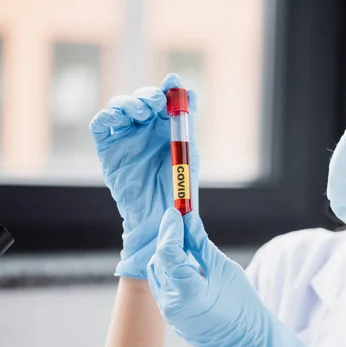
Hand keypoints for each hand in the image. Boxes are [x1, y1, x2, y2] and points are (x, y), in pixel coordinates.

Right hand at [89, 74, 198, 278]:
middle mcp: (143, 128)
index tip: (173, 81)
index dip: (167, 87)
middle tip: (157, 103)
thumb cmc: (177, 185)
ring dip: (130, 102)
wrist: (160, 213)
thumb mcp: (188, 149)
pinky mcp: (107, 149)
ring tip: (143, 111)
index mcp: (164, 127)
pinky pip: (100, 125)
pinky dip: (107, 115)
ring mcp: (124, 137)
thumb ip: (187, 120)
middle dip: (148, 95)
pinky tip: (119, 117)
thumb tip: (191, 91)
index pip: (163, 99)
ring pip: (119, 106)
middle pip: (140, 99)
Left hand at [147, 208, 314, 346]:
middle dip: (168, 237)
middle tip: (181, 219)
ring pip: (157, 271)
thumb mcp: (225, 269)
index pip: (168, 252)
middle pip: (159, 260)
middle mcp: (172, 303)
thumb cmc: (242, 306)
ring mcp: (168, 311)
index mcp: (188, 292)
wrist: (246, 342)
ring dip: (168, 252)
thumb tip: (189, 220)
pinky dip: (170, 267)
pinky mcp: (170, 314)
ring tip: (186, 239)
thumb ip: (202, 244)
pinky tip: (186, 259)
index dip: (170, 229)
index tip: (176, 212)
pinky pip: (163, 283)